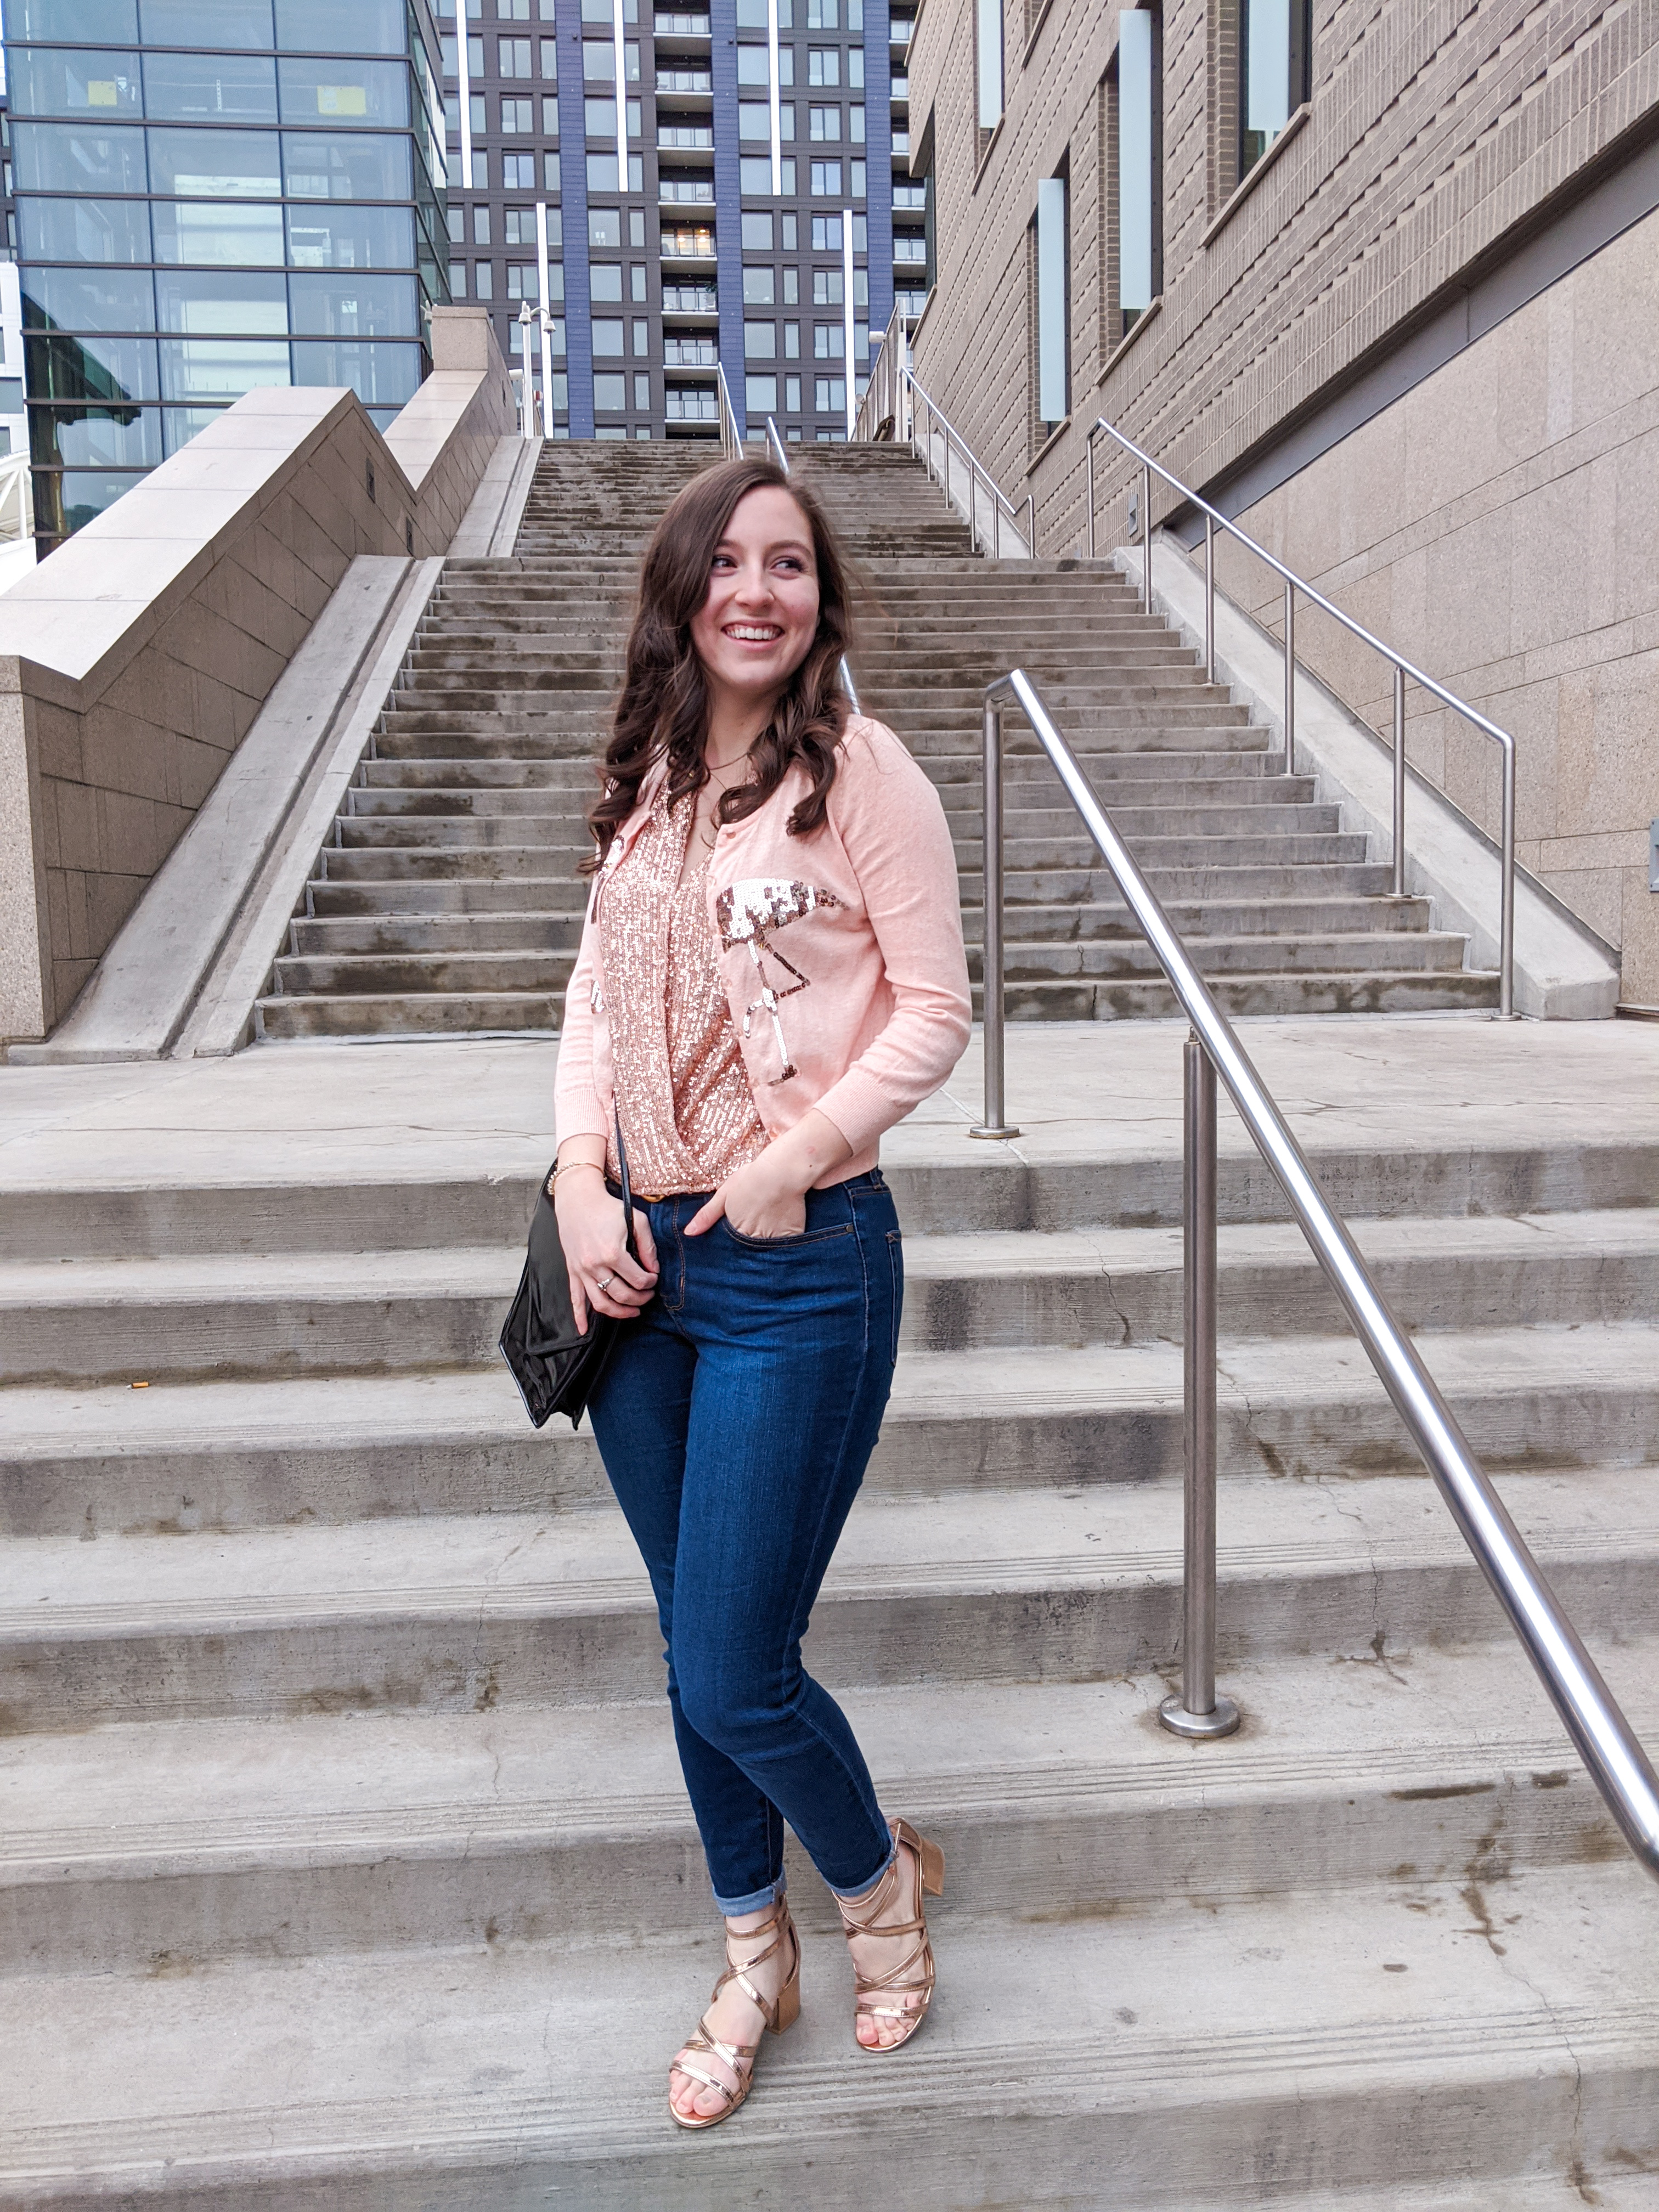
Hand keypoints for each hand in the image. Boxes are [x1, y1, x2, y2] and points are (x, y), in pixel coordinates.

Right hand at [553, 1169, 658, 1332]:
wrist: (577, 1199)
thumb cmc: (608, 1207)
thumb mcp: (636, 1220)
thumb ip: (648, 1246)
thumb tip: (654, 1269)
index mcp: (612, 1252)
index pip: (638, 1280)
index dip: (651, 1283)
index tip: (654, 1278)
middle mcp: (595, 1265)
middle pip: (622, 1295)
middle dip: (640, 1299)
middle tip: (648, 1296)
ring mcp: (581, 1270)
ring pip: (600, 1303)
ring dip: (619, 1312)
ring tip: (632, 1311)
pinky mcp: (572, 1270)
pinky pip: (574, 1298)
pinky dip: (579, 1317)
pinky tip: (583, 1330)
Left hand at [685, 1110, 852, 1239]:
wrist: (781, 1171)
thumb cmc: (751, 1179)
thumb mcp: (724, 1194)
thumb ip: (706, 1215)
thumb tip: (688, 1233)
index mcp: (736, 1229)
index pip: (732, 1247)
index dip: (734, 1243)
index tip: (739, 1234)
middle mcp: (753, 1238)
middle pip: (749, 1251)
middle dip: (749, 1249)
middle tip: (755, 1232)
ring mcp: (773, 1239)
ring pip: (767, 1252)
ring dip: (766, 1250)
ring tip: (769, 1232)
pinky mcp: (791, 1236)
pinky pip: (787, 1247)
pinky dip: (785, 1245)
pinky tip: (784, 1233)